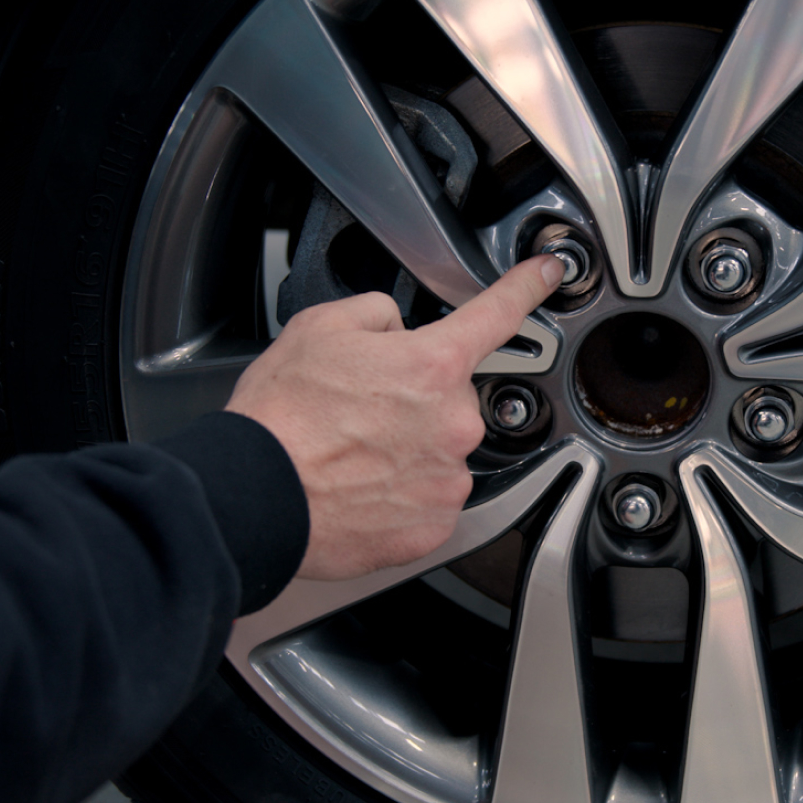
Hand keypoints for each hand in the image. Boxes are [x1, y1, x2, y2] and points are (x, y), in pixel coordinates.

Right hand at [226, 257, 565, 580]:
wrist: (255, 494)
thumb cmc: (280, 417)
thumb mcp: (320, 327)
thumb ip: (378, 315)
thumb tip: (397, 328)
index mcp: (432, 365)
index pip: (498, 313)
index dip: (527, 287)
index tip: (548, 275)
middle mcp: (453, 423)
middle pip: (453, 397)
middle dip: (416, 399)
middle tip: (361, 412)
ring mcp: (447, 479)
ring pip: (441, 450)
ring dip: (408, 449)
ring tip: (353, 455)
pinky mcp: (433, 527)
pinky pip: (430, 500)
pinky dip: (401, 495)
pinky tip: (362, 488)